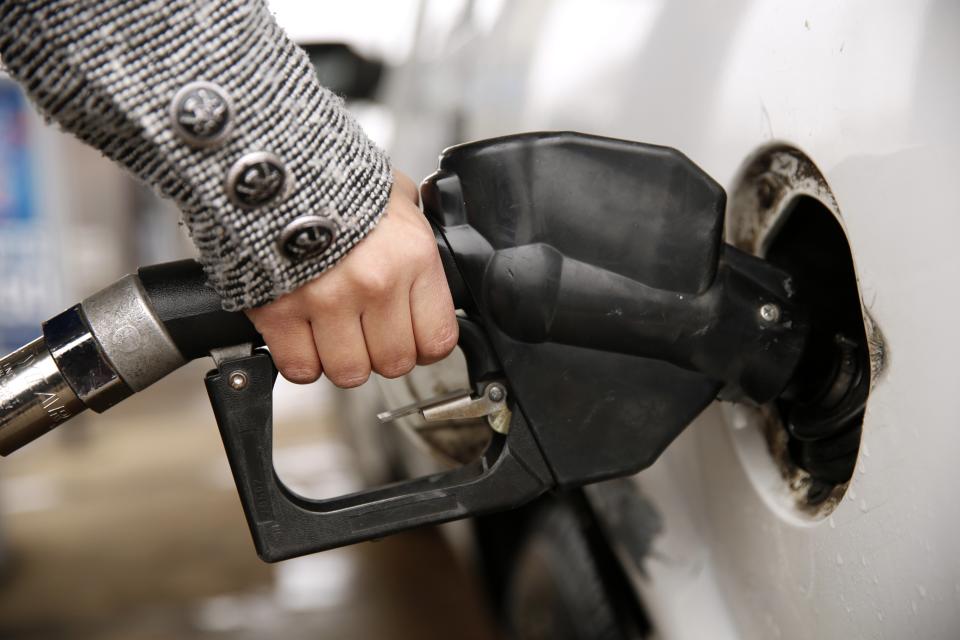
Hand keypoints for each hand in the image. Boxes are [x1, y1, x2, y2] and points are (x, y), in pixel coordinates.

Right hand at [245, 172, 458, 386]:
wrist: (269, 163)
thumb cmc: (334, 179)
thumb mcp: (394, 197)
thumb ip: (416, 233)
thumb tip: (431, 256)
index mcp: (412, 257)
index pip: (437, 340)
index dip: (423, 344)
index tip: (410, 336)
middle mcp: (375, 283)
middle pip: (393, 363)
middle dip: (381, 352)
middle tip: (366, 330)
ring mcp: (327, 300)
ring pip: (349, 372)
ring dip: (341, 359)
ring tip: (332, 331)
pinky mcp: (280, 311)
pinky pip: (301, 368)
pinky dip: (301, 360)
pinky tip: (302, 335)